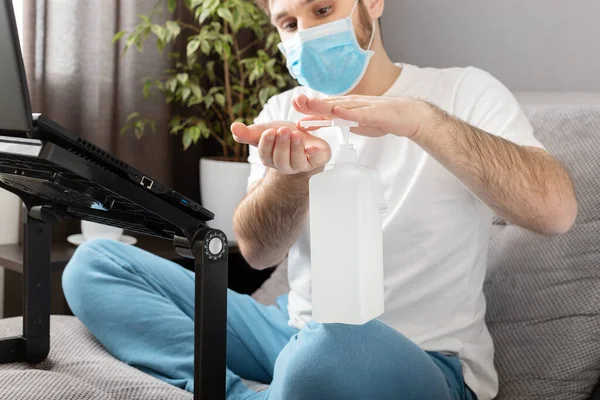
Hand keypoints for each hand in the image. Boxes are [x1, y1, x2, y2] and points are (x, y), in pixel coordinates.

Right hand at [231, 121, 330, 174]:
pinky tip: (312, 148)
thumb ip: (249, 133)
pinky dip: (314, 155)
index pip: (265, 155)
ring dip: (295, 147)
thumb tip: (233, 127)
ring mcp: (301, 166)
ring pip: (296, 162)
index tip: (270, 131)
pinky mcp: (317, 161)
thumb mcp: (265, 130)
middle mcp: (285, 165)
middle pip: (280, 160)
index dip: (267, 144)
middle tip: (283, 130)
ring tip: (296, 134)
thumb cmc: (283, 136)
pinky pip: (316, 161)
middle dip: (282, 145)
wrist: (305, 138)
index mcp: (270, 159)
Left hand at [293, 94, 427, 138]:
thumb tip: (322, 123)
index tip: (294, 106)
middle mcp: (353, 104)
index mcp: (348, 107)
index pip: (325, 107)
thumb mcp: (356, 123)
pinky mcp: (374, 113)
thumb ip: (339, 122)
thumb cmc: (381, 119)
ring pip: (341, 106)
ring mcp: (363, 107)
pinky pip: (359, 114)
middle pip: (329, 103)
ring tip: (310, 104)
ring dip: (325, 105)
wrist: (407, 116)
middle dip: (312, 103)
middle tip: (295, 101)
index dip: (310, 107)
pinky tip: (337, 111)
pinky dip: (347, 112)